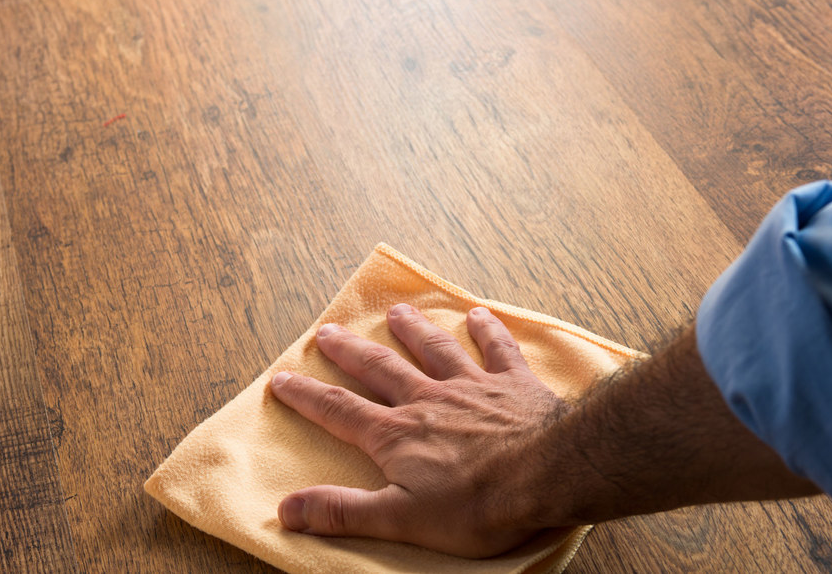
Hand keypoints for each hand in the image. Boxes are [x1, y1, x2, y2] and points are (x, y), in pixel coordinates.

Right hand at [268, 303, 567, 557]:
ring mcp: (472, 387)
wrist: (549, 475)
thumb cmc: (477, 504)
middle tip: (327, 332)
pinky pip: (498, 351)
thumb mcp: (400, 519)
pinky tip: (479, 315)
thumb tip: (287, 509)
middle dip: (349, 351)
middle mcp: (428, 400)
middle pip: (380, 368)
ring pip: (434, 349)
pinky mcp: (514, 385)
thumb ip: (343, 511)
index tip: (282, 378)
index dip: (306, 395)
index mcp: (396, 435)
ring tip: (397, 312)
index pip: (338, 410)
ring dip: (413, 330)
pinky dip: (488, 332)